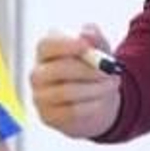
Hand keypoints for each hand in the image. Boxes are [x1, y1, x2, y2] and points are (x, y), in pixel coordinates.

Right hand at [31, 25, 121, 139]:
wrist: (95, 101)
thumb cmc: (93, 68)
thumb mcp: (99, 49)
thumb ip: (94, 37)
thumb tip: (86, 34)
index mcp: (45, 52)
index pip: (46, 45)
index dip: (66, 45)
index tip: (86, 46)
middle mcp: (37, 74)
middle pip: (58, 69)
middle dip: (88, 70)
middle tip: (110, 71)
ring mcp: (40, 96)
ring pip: (67, 91)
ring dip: (95, 88)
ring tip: (112, 84)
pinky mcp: (48, 116)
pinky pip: (72, 111)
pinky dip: (93, 105)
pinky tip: (102, 100)